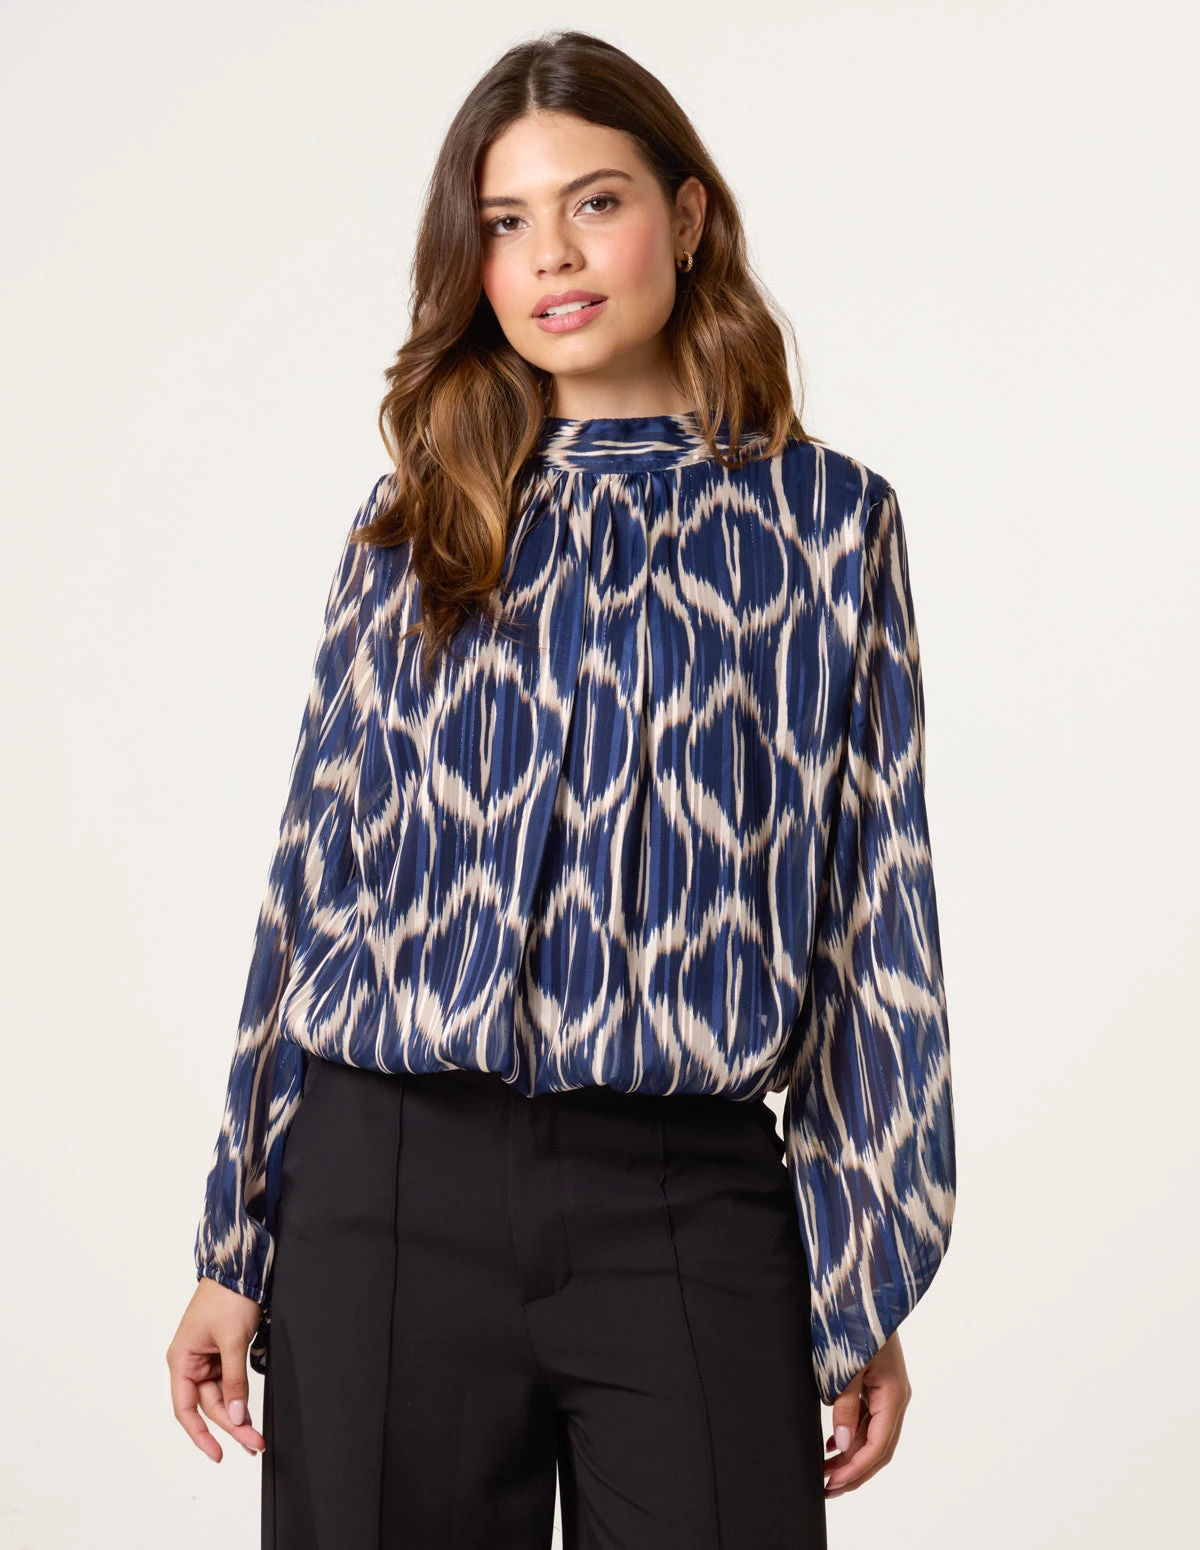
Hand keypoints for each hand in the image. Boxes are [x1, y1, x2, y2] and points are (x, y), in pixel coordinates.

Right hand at [167, 1276, 266, 1461]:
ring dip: (238, 1415)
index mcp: (181, 1360)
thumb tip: (236, 1414)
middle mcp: (190, 1362)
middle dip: (231, 1425)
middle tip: (253, 1443)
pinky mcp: (222, 1352)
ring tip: (255, 1437)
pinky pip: (229, 1383)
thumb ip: (234, 1380)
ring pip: (221, 1397)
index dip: (200, 1435)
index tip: (217, 1453)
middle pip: (208, 1405)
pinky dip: (239, 1397)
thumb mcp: (232, 1340)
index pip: (186, 1409)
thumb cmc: (227, 1296)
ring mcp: (207, 1358)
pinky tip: (249, 1414)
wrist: (240, 1267)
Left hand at [823, 1329, 911, 1498]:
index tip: (833, 1483)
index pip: (878, 1446)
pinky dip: (851, 1435)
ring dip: (850, 1455)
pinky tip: (832, 1444)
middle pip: (878, 1447)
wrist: (865, 1285)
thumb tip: (843, 1443)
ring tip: (825, 1472)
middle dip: (854, 1471)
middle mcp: (895, 1396)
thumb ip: (846, 1403)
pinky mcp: (876, 1381)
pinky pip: (867, 1418)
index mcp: (894, 1394)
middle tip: (826, 1489)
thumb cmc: (857, 1319)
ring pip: (872, 1435)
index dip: (856, 1469)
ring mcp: (887, 1389)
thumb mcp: (849, 1363)